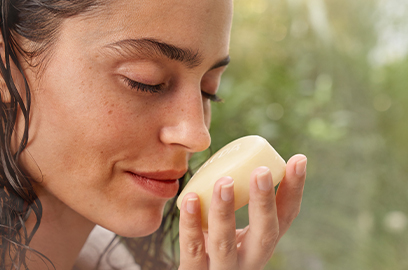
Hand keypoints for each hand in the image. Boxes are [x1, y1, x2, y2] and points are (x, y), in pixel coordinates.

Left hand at [178, 154, 306, 269]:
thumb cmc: (212, 250)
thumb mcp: (229, 231)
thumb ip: (231, 205)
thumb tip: (232, 158)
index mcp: (260, 244)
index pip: (285, 217)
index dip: (293, 190)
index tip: (298, 159)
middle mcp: (249, 260)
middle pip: (264, 235)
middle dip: (264, 202)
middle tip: (262, 171)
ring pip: (225, 243)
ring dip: (225, 211)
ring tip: (224, 182)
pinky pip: (192, 249)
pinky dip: (191, 223)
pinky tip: (189, 198)